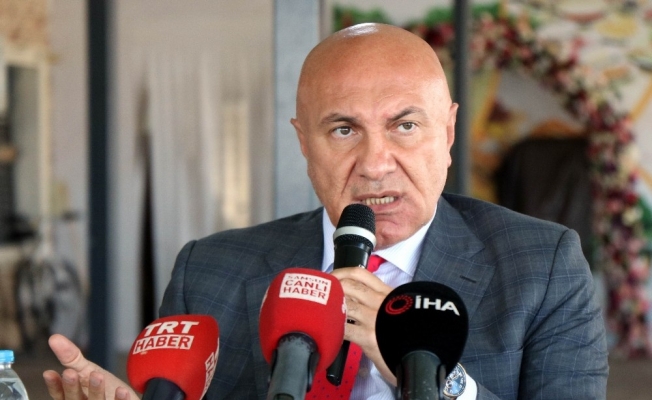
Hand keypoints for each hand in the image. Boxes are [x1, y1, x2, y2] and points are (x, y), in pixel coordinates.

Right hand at [42, 334, 137, 399]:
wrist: (124, 397)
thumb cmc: (101, 385)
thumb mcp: (86, 369)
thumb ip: (71, 357)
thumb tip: (54, 337)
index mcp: (73, 397)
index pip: (59, 393)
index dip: (54, 384)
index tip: (48, 372)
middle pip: (74, 398)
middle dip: (71, 387)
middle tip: (70, 373)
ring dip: (95, 390)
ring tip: (97, 375)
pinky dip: (119, 399)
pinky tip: (121, 390)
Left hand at [330, 267, 395, 384]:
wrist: (420, 356)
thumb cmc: (406, 336)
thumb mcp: (395, 311)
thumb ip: (377, 303)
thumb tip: (354, 299)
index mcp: (386, 294)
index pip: (360, 274)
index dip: (340, 273)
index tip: (330, 279)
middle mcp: (379, 301)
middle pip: (346, 284)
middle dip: (329, 287)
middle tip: (319, 295)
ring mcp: (373, 318)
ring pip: (342, 302)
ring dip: (327, 306)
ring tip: (320, 312)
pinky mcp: (367, 337)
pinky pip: (341, 327)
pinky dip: (331, 328)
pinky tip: (327, 332)